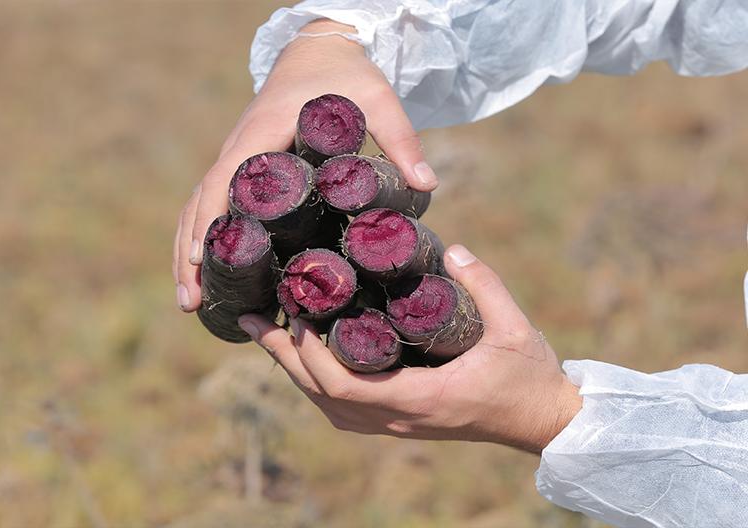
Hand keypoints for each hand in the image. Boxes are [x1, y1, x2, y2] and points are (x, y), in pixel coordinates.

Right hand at [173, 19, 437, 311]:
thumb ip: (401, 139)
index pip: (226, 178)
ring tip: (190, 301)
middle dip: (191, 252)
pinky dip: (202, 234)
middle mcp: (241, 146)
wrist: (322, 49)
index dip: (211, 218)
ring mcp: (237, 156)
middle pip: (201, 201)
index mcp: (264, 132)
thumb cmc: (347, 75)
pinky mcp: (244, 165)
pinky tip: (206, 270)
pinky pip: (211, 200)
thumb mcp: (378, 100)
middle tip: (190, 302)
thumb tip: (427, 186)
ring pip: (198, 205)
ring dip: (188, 250)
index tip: (205, 259)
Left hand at [237, 245, 581, 452]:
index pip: (346, 387)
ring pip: (329, 407)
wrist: (543, 420)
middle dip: (283, 359)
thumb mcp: (516, 328)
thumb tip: (451, 248)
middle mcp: (401, 419)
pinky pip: (346, 409)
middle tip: (251, 320)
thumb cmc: (531, 376)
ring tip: (268, 334)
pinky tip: (308, 357)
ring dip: (295, 372)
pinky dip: (318, 385)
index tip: (288, 317)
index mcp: (422, 398)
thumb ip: (485, 285)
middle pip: (323, 398)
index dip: (307, 356)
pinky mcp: (403, 420)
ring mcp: (399, 424)